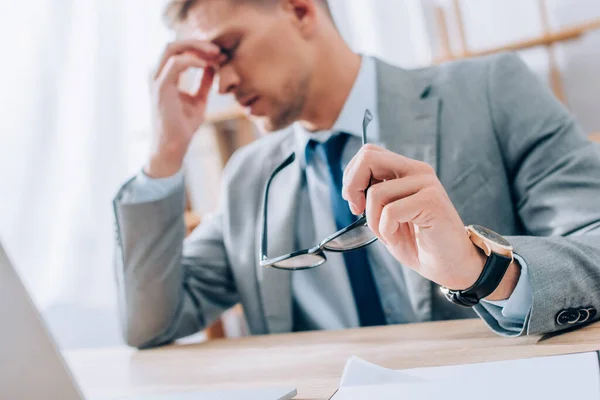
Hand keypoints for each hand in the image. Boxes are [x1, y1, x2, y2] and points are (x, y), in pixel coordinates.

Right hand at [146, 39, 225, 177]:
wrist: (172, 148)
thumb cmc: (182, 127)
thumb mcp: (198, 101)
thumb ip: (203, 83)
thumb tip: (213, 67)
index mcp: (164, 76)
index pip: (179, 51)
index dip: (199, 48)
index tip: (220, 54)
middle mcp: (157, 75)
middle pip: (174, 44)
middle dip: (198, 43)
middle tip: (218, 50)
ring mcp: (156, 80)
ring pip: (172, 48)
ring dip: (196, 47)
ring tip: (216, 54)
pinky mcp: (160, 88)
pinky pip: (175, 63)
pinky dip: (193, 60)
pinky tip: (207, 65)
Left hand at [342, 145, 518, 299]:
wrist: (449, 265)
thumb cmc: (417, 242)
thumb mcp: (386, 215)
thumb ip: (371, 195)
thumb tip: (350, 187)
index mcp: (406, 169)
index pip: (369, 153)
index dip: (351, 176)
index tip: (354, 202)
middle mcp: (418, 170)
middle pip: (368, 157)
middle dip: (353, 186)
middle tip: (357, 210)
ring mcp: (426, 184)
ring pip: (375, 192)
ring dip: (373, 221)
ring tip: (388, 233)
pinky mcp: (432, 201)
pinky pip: (389, 212)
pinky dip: (386, 230)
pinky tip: (397, 237)